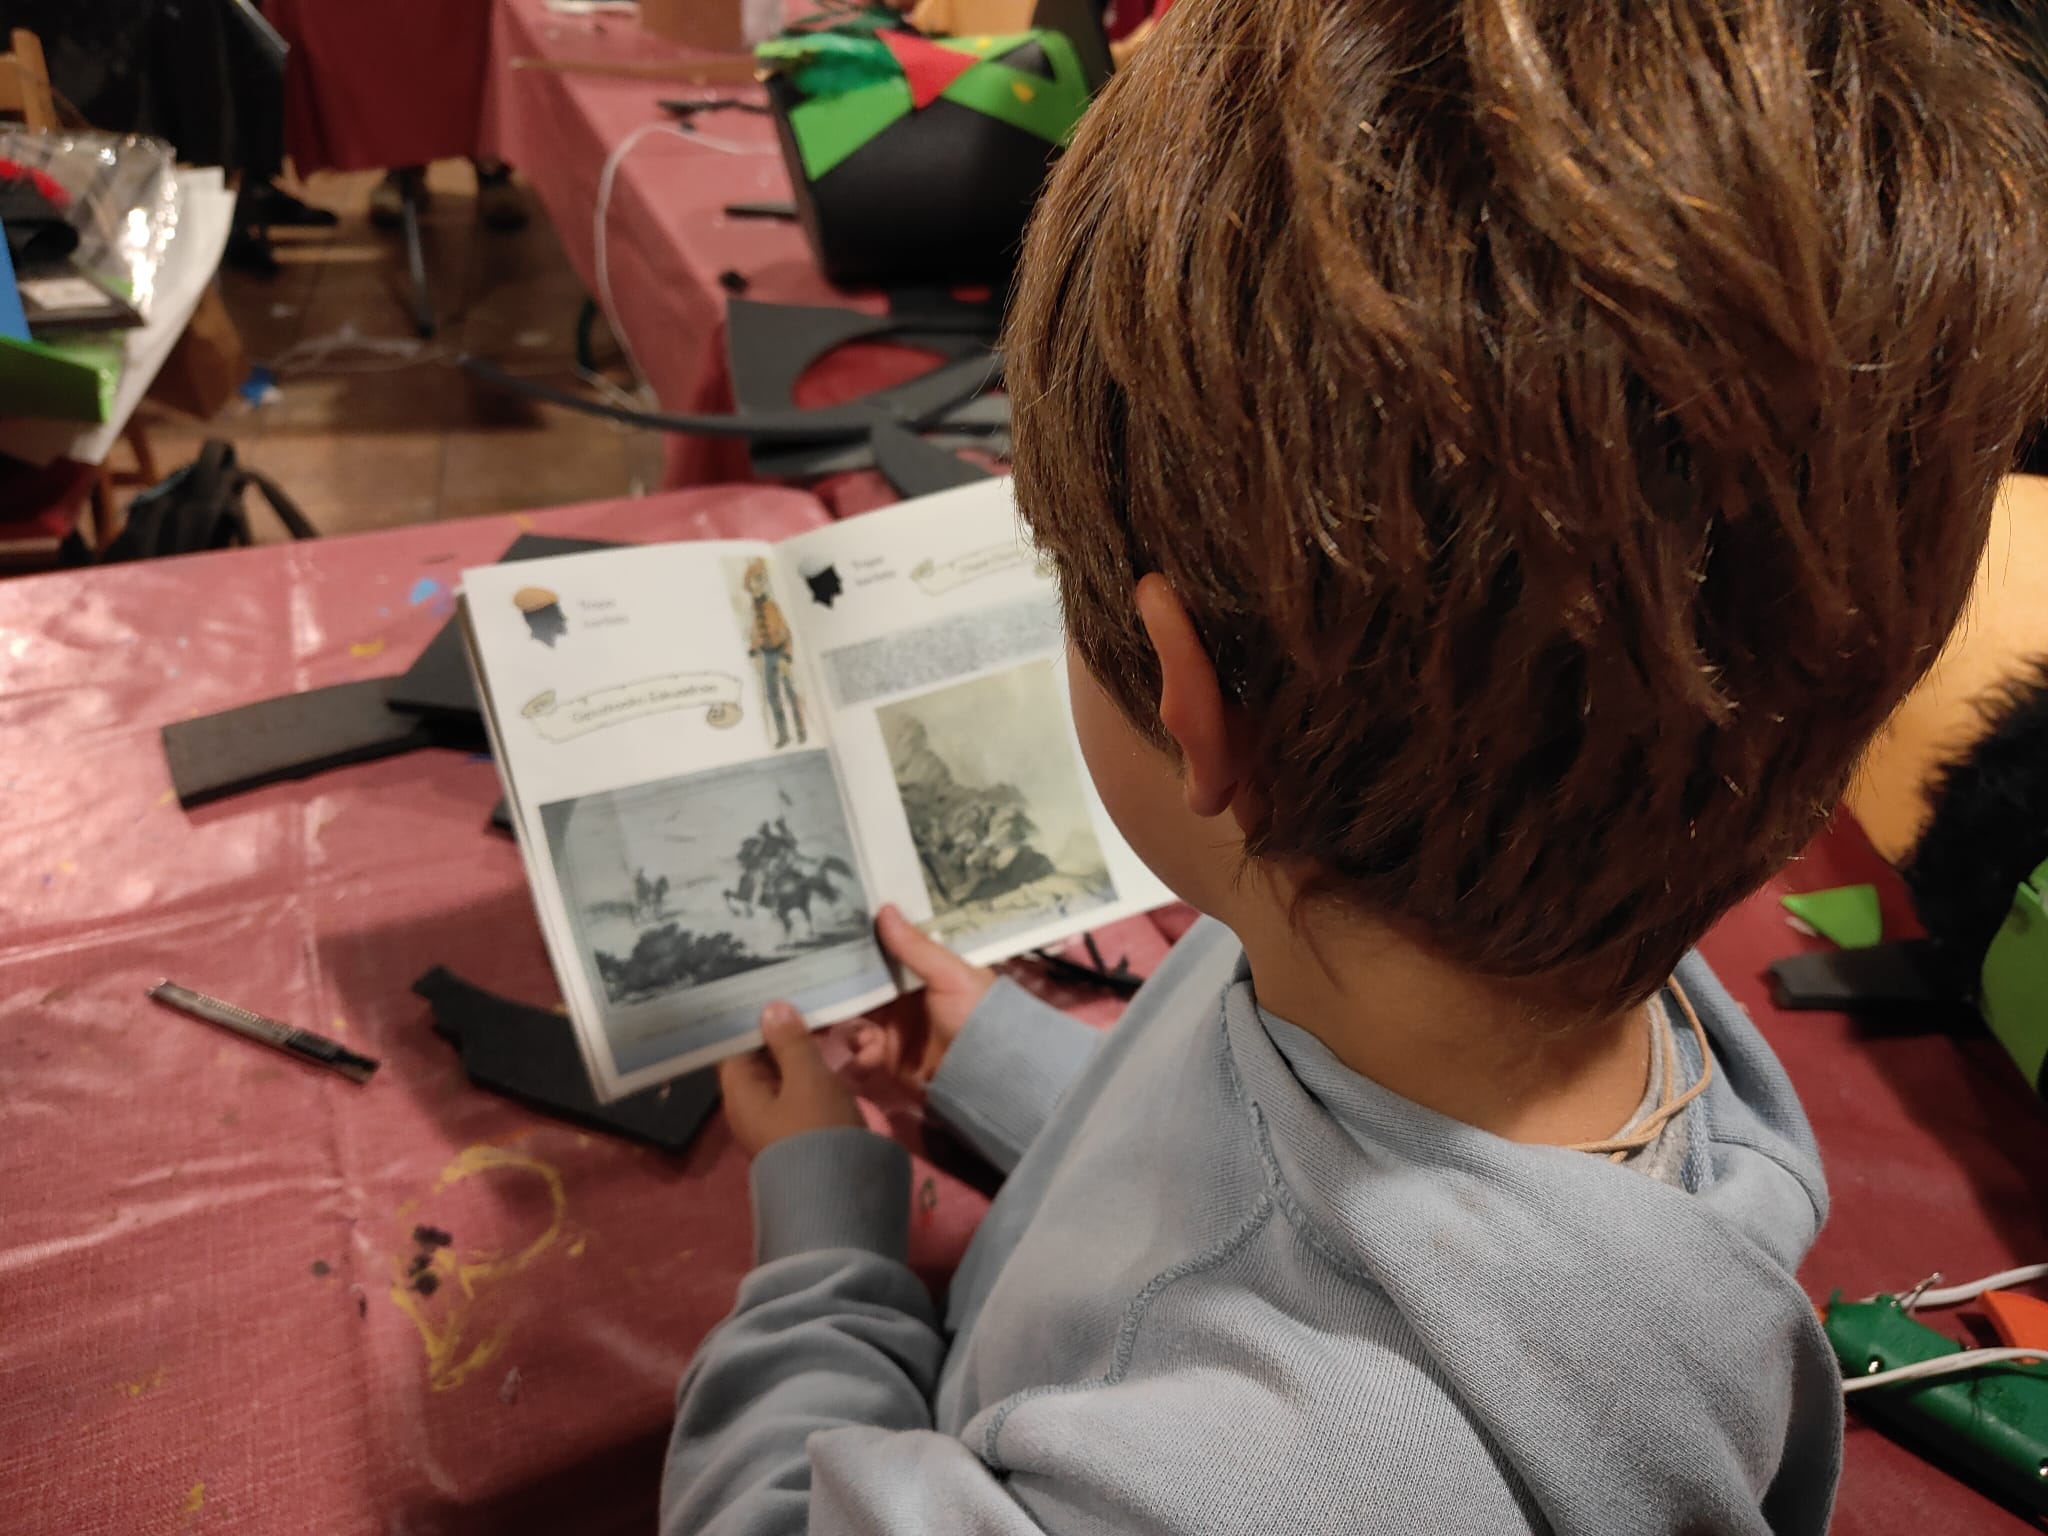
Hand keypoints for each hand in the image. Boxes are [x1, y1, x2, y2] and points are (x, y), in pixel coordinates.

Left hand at [719, 1002, 866, 1155]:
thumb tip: (770, 1009)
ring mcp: (777, 1119)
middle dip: (787, 1032)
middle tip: (810, 1002)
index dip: (754, 1019)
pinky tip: (849, 1056)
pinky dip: (820, 1072)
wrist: (841, 1195)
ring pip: (788, 1074)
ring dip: (809, 1051)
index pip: (735, 1045)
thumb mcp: (807, 1078)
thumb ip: (790, 1041)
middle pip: (763, 1059)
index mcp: (740, 1092)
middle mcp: (751, 1106)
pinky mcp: (802, 1128)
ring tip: (835, 1025)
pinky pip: (805, 1092)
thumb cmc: (817, 1129)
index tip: (776, 993)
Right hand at [850, 904, 996, 1090]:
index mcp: (927, 971)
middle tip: (815, 974)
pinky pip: (863, 1049)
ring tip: (851, 1026)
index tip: (836, 927)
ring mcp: (897, 1026)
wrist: (982, 1075)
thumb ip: (915, 947)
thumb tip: (884, 909)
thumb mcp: (950, 975)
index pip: (892, 949)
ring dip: (849, 1019)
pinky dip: (862, 1052)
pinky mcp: (889, 1056)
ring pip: (858, 1014)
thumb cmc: (973, 1015)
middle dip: (845, 981)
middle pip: (868, 982)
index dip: (867, 941)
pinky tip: (871, 1052)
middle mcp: (908, 995)